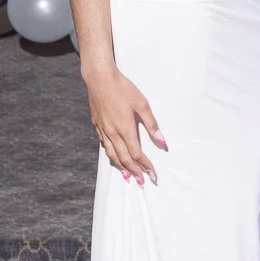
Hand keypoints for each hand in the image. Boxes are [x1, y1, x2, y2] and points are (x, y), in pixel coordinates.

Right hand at [84, 64, 164, 185]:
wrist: (99, 78)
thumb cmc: (123, 88)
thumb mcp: (142, 104)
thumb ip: (152, 124)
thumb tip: (162, 141)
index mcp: (125, 129)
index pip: (137, 154)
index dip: (145, 166)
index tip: (152, 174)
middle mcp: (112, 133)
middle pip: (124, 158)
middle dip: (134, 172)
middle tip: (142, 182)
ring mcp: (102, 130)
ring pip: (112, 154)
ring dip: (121, 167)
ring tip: (127, 176)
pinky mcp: (96, 125)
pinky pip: (104, 145)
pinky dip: (111, 155)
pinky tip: (114, 157)